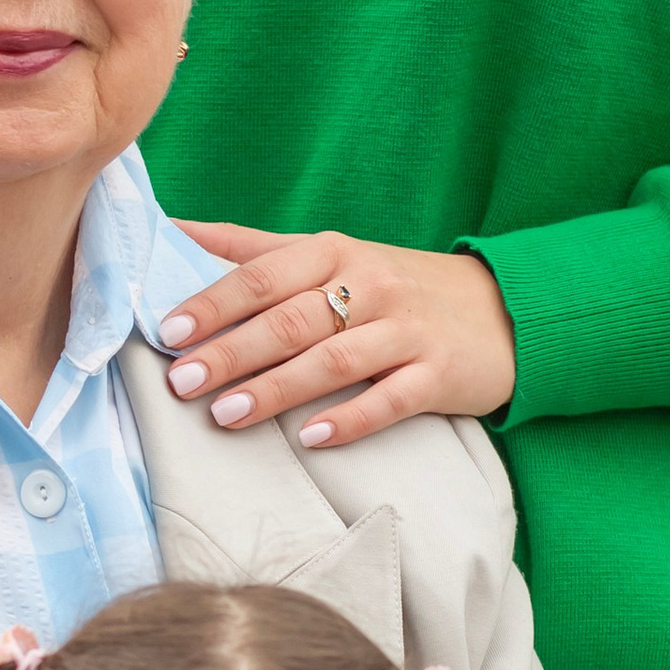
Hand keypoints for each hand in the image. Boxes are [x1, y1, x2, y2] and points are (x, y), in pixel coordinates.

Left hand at [161, 222, 515, 449]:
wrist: (501, 310)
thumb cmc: (393, 285)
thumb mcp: (330, 255)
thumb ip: (253, 248)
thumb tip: (172, 230)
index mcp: (335, 253)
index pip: (264, 274)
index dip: (214, 301)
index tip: (169, 329)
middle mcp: (369, 285)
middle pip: (291, 319)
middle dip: (232, 351)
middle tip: (181, 380)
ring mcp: (406, 330)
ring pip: (333, 360)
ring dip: (277, 388)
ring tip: (226, 414)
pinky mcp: (438, 374)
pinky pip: (390, 399)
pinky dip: (349, 419)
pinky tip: (310, 438)